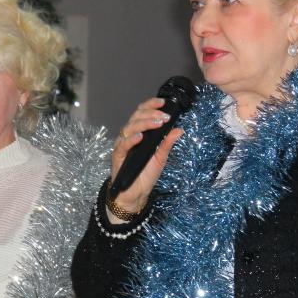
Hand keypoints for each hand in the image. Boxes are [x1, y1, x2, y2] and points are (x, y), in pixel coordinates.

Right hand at [108, 97, 183, 220]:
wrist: (135, 193)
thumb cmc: (145, 174)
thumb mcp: (161, 157)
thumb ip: (167, 143)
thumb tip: (179, 129)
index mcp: (139, 132)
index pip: (142, 113)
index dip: (151, 105)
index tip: (164, 103)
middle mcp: (129, 135)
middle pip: (136, 117)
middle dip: (151, 113)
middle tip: (164, 116)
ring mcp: (122, 145)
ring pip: (130, 127)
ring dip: (145, 123)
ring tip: (157, 123)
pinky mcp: (117, 156)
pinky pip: (123, 144)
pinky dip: (131, 139)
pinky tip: (140, 137)